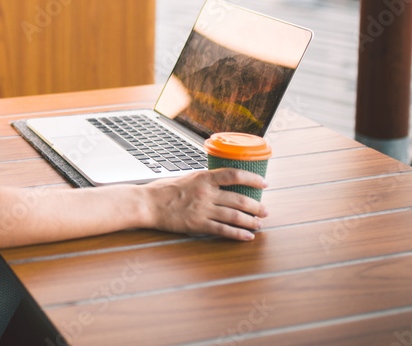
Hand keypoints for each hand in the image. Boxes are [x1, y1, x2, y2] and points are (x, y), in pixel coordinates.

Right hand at [143, 168, 268, 241]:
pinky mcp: (197, 225)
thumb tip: (218, 182)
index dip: (252, 179)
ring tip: (259, 224)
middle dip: (257, 206)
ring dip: (251, 221)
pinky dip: (238, 234)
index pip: (234, 175)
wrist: (147, 204)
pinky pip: (223, 230)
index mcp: (203, 178)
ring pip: (235, 216)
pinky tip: (247, 237)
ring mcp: (202, 210)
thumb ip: (203, 181)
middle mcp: (206, 193)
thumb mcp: (185, 178)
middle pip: (240, 199)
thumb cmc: (163, 190)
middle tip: (265, 210)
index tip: (264, 183)